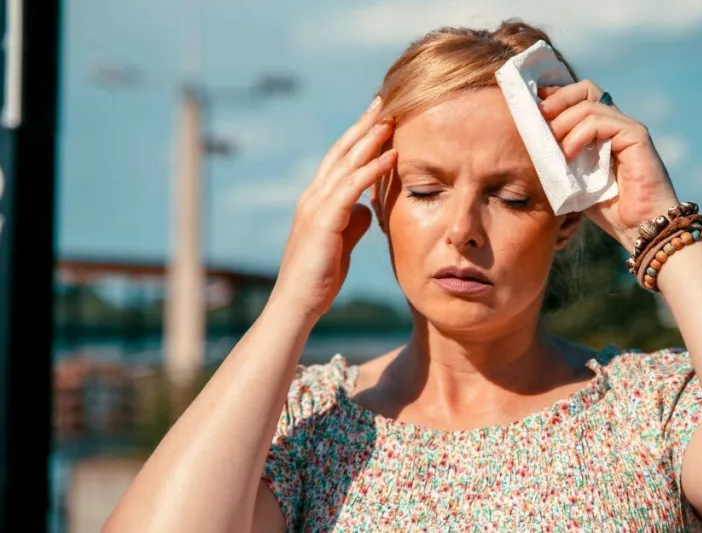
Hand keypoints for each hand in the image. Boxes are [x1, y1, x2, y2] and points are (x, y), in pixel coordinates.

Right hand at [267, 97, 395, 318]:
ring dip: (370, 138)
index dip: (359, 137)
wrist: (298, 304)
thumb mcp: (342, 243)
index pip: (340, 159)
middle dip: (363, 125)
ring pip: (346, 162)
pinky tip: (391, 155)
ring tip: (392, 118)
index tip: (379, 117)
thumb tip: (368, 208)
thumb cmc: (319, 279)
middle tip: (384, 100)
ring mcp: (316, 206)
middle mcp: (313, 196)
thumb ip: (353, 222)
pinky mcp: (323, 220)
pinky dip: (372, 168)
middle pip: (342, 151)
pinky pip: (351, 187)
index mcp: (317, 200)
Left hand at [539, 81, 679, 248]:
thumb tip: (534, 144)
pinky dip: (579, 135)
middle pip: (586, 89)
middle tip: (538, 118)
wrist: (640, 229)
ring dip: (563, 123)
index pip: (580, 98)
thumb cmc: (612, 211)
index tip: (534, 108)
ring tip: (553, 148)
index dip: (556, 97)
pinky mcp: (636, 136)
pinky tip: (569, 155)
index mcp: (605, 131)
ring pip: (589, 105)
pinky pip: (601, 121)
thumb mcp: (577, 181)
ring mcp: (628, 128)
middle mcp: (617, 124)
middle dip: (558, 100)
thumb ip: (563, 160)